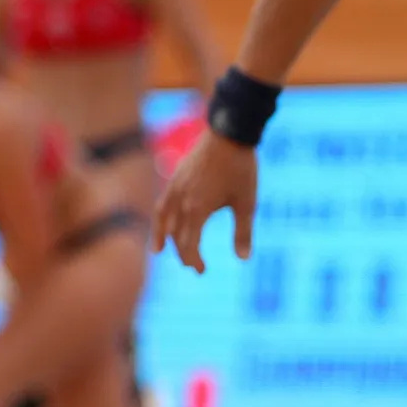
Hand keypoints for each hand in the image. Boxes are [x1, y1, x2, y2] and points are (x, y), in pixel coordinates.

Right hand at [154, 129, 258, 274]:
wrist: (228, 134)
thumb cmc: (241, 170)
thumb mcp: (247, 203)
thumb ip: (243, 233)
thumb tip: (243, 260)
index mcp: (197, 209)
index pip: (188, 243)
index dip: (194, 260)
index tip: (202, 271)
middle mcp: (181, 200)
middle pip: (175, 234)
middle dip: (183, 252)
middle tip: (194, 267)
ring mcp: (174, 187)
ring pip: (162, 218)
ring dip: (162, 236)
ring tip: (159, 250)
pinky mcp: (175, 177)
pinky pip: (163, 203)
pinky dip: (161, 217)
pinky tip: (165, 221)